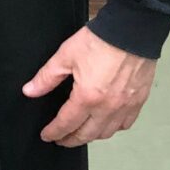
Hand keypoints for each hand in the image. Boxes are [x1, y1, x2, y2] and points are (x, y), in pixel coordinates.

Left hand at [22, 25, 156, 147]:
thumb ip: (47, 77)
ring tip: (82, 132)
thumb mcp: (66, 56)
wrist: (132, 29)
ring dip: (92, 136)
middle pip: (87, 134)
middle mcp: (108, 106)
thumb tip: (30, 90)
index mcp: (87, 97)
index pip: (66, 124)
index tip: (47, 136)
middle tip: (62, 139)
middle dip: (71, 140)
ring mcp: (125, 105)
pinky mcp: (139, 100)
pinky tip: (107, 123)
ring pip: (107, 132)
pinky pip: (126, 123)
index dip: (54, 132)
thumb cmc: (101, 40)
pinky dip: (114, 127)